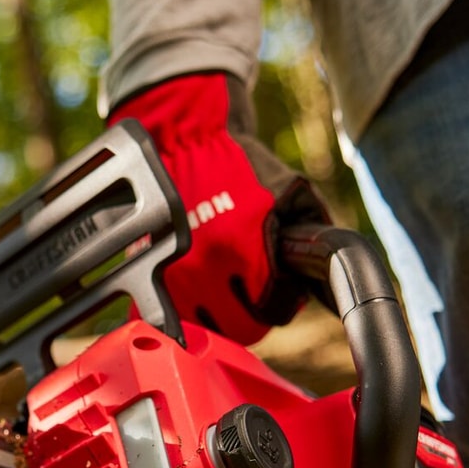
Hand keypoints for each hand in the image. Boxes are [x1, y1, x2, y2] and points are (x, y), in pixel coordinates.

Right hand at [109, 71, 328, 344]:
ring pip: (205, 326)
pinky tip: (197, 295)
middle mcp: (207, 269)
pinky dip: (184, 311)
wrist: (185, 139)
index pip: (272, 310)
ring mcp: (173, 272)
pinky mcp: (147, 271)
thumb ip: (311, 228)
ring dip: (220, 318)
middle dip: (254, 316)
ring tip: (227, 299)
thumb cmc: (239, 163)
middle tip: (256, 300)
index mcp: (244, 251)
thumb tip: (321, 267)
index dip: (283, 306)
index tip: (281, 296)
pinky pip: (169, 313)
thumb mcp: (291, 190)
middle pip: (241, 328)